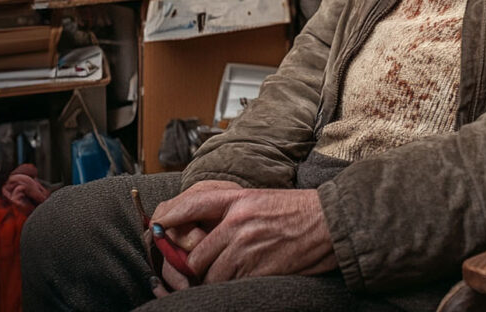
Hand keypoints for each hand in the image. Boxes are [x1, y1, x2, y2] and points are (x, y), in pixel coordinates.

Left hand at [153, 185, 337, 284]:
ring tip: (226, 274)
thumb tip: (198, 227)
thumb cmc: (294, 211)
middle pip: (195, 255)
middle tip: (197, 271)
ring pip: (211, 275)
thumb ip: (227, 211)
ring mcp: (247, 247)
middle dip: (194, 267)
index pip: (191, 205)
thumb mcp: (256, 199)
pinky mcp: (260, 269)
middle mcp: (237, 222)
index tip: (156, 227)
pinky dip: (233, 286)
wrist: (329, 223)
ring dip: (214, 280)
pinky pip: (232, 285)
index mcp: (236, 200)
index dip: (168, 217)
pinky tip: (244, 278)